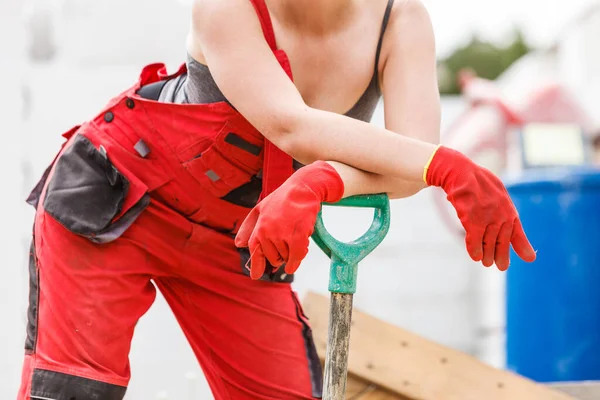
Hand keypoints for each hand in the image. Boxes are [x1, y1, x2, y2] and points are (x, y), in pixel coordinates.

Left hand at [235, 161, 343, 278]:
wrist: (303, 188)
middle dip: (280, 254)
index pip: (255, 251)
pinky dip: (296, 262)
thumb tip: (238, 244)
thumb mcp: (260, 209)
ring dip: (292, 252)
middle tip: (287, 241)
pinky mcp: (298, 236)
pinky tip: (296, 262)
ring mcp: (283, 235)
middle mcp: (268, 232)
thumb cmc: (282, 199)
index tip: (255, 276)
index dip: (256, 265)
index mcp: (259, 227)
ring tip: (295, 236)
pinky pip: (296, 257)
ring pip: (286, 257)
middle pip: (273, 257)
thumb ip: (248, 227)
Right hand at [425, 145, 535, 269]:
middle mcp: (501, 215)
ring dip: (487, 255)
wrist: (461, 173)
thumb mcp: (498, 194)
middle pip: (502, 241)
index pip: (517, 232)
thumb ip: (504, 210)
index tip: (529, 259)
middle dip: (502, 255)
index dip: (522, 246)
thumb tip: (510, 221)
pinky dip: (475, 250)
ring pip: (488, 243)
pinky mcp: (472, 220)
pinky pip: (475, 240)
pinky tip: (475, 257)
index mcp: (508, 209)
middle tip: (501, 267)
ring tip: (486, 262)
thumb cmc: (479, 183)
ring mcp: (487, 218)